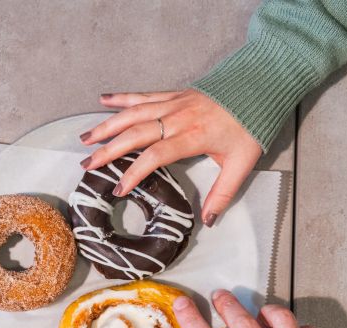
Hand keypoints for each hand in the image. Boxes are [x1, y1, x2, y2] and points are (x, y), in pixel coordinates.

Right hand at [79, 90, 262, 226]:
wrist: (260, 88)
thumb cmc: (250, 126)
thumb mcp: (241, 165)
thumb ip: (222, 194)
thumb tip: (208, 221)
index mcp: (192, 136)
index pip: (155, 155)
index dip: (134, 172)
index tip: (118, 188)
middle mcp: (178, 118)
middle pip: (135, 133)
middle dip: (108, 150)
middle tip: (87, 163)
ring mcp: (174, 103)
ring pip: (133, 113)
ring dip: (107, 125)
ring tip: (86, 138)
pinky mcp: (174, 94)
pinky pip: (143, 95)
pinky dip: (122, 98)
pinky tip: (104, 99)